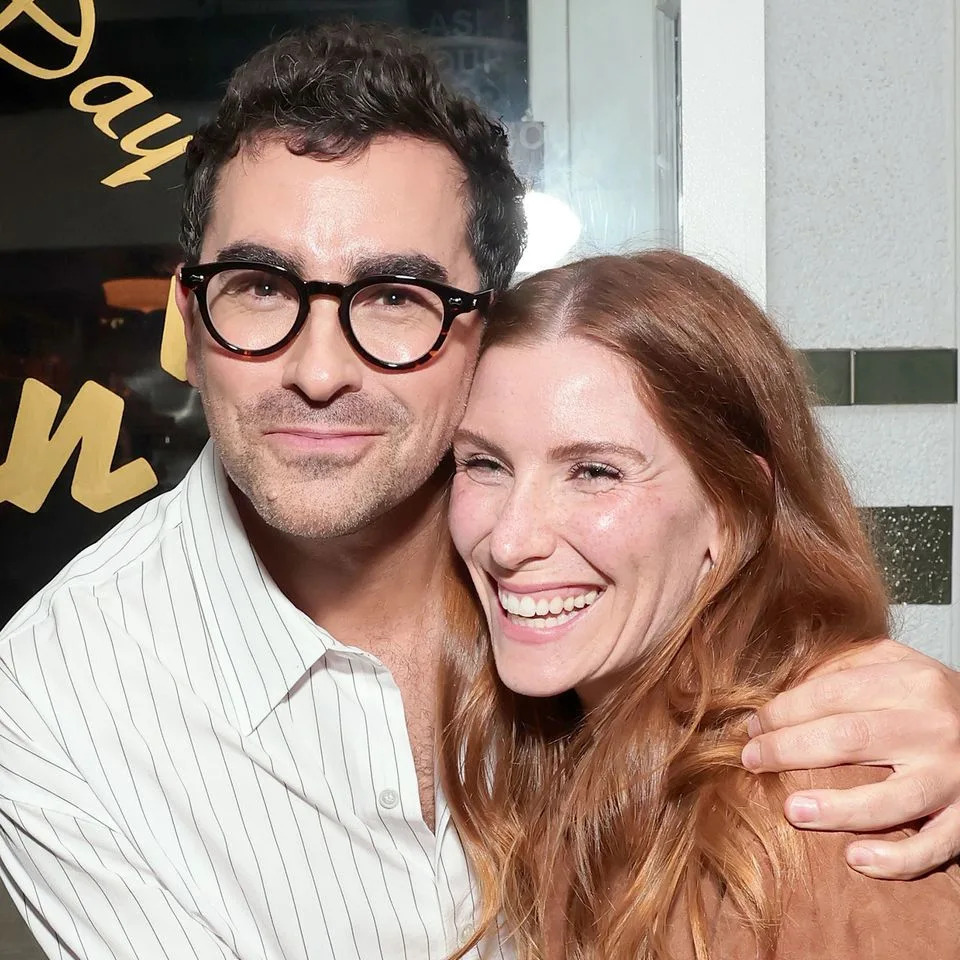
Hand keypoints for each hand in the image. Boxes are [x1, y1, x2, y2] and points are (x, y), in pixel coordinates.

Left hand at [742, 639, 959, 878]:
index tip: (753, 725)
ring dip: (836, 809)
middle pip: (849, 739)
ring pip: (891, 799)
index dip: (784, 710)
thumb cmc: (933, 699)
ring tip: (791, 811)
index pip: (832, 694)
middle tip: (750, 760)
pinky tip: (855, 860)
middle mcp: (933, 726)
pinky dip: (896, 859)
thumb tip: (783, 688)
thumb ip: (845, 667)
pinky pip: (934, 847)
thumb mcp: (896, 665)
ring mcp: (953, 776)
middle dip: (790, 750)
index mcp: (911, 682)